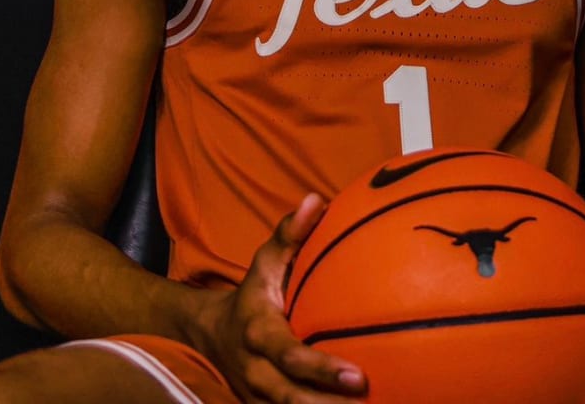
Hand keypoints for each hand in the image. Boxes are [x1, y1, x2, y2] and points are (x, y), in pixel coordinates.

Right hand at [199, 194, 366, 402]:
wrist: (213, 334)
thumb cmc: (255, 292)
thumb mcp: (267, 261)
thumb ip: (290, 233)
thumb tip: (315, 201)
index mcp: (259, 333)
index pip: (291, 357)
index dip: (322, 370)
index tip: (358, 377)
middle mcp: (257, 371)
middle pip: (293, 398)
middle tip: (371, 402)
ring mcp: (258, 397)